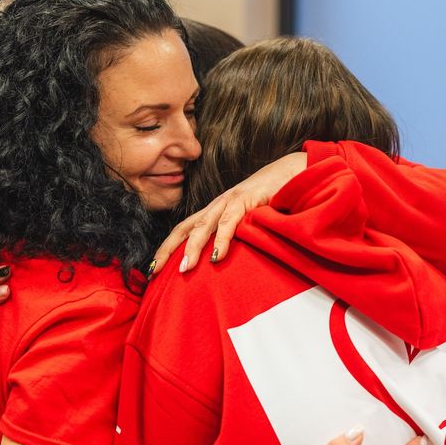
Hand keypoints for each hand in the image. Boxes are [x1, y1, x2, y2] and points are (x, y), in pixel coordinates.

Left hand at [150, 152, 306, 274]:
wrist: (292, 173)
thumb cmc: (271, 200)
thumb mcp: (248, 221)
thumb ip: (235, 237)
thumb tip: (221, 264)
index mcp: (215, 211)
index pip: (184, 229)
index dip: (167, 248)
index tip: (153, 270)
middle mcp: (218, 205)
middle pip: (185, 227)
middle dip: (168, 250)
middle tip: (154, 272)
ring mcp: (231, 200)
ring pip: (204, 226)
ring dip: (192, 248)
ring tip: (185, 269)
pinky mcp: (247, 200)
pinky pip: (230, 221)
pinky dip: (222, 239)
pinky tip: (217, 256)